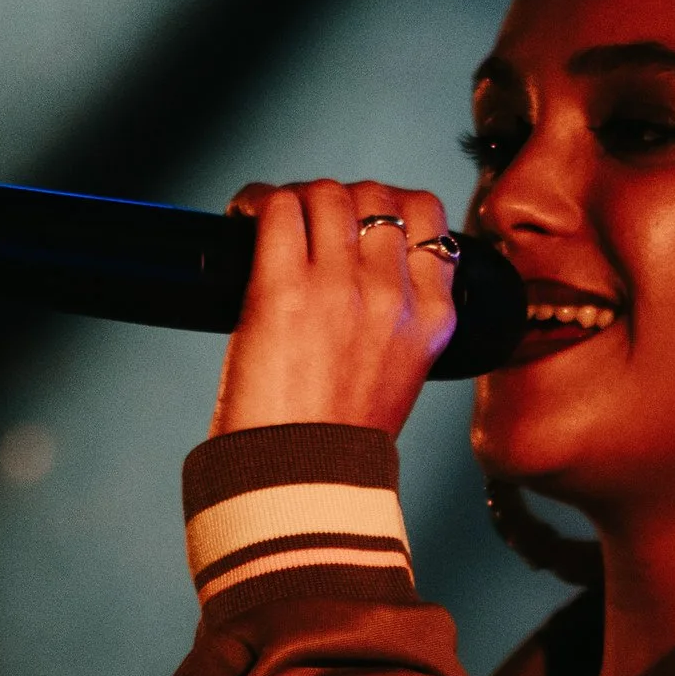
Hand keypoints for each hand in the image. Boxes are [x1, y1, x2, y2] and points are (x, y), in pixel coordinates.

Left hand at [211, 177, 456, 435]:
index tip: (357, 224)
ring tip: (271, 219)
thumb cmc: (337, 439)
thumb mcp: (399, 374)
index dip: (388, 206)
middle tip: (308, 222)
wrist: (297, 482)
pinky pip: (277, 208)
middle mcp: (391, 295)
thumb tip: (359, 269)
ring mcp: (338, 289)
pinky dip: (257, 201)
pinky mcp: (282, 290)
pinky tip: (244, 216)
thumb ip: (396, 320)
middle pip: (376, 195)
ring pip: (327, 193)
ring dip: (297, 196)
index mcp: (431, 318)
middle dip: (340, 198)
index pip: (428, 217)